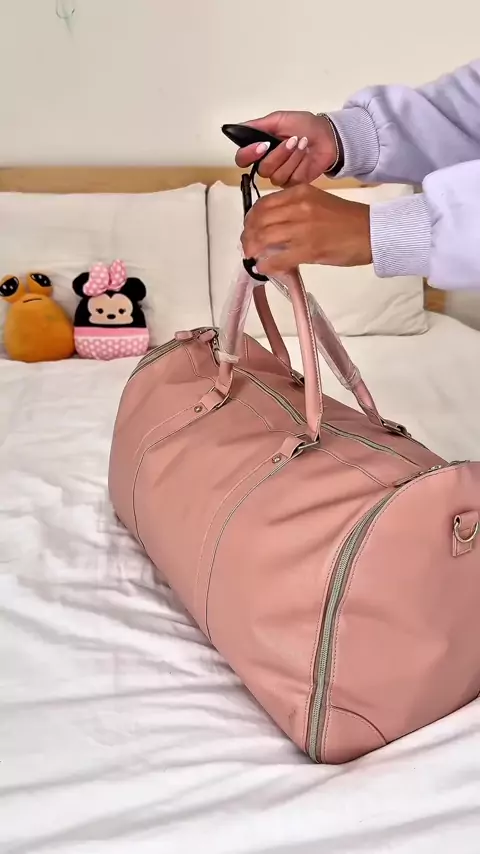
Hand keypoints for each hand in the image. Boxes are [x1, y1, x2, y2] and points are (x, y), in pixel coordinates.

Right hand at [235, 111, 336, 185]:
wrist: (329, 136)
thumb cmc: (305, 126)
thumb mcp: (280, 119)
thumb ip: (258, 125)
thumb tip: (238, 128)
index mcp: (260, 149)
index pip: (242, 159)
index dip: (249, 155)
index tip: (262, 146)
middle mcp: (267, 164)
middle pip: (262, 169)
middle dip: (279, 154)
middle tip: (292, 140)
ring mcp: (280, 176)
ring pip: (277, 176)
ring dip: (292, 158)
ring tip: (303, 144)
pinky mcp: (294, 184)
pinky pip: (291, 180)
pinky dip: (301, 165)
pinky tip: (307, 156)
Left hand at [241, 185, 371, 275]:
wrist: (372, 232)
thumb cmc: (348, 220)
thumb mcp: (318, 202)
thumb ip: (295, 209)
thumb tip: (274, 226)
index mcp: (300, 191)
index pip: (264, 204)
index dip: (251, 219)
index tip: (250, 230)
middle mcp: (298, 206)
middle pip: (259, 221)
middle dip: (248, 236)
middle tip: (247, 247)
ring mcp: (302, 228)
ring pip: (264, 238)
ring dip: (252, 250)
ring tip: (252, 258)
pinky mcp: (309, 249)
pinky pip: (277, 259)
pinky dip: (266, 265)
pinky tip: (263, 268)